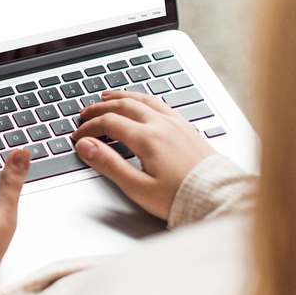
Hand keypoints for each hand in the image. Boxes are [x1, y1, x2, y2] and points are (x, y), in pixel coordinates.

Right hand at [71, 90, 216, 218]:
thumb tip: (86, 146)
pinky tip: (140, 102)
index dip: (89, 128)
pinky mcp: (186, 127)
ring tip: (107, 97)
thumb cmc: (179, 197)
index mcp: (147, 138)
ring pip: (143, 100)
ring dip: (121, 96)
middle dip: (100, 108)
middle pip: (124, 105)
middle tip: (85, 114)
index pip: (109, 123)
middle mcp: (162, 125)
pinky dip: (142, 99)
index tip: (79, 136)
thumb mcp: (137, 186)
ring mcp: (176, 123)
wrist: (216, 197)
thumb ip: (108, 163)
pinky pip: (160, 104)